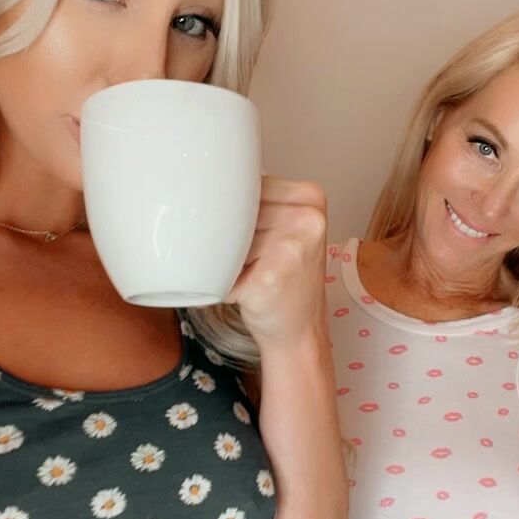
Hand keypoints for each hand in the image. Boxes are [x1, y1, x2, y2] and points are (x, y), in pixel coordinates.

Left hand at [224, 175, 327, 346]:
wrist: (300, 332)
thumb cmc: (287, 282)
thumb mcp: (287, 230)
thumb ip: (259, 205)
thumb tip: (208, 186)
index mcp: (310, 198)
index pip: (249, 186)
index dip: (237, 212)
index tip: (248, 234)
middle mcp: (306, 220)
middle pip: (237, 213)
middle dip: (231, 239)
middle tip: (252, 262)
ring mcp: (290, 248)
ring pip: (227, 241)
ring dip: (224, 261)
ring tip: (249, 276)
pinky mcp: (270, 277)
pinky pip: (221, 271)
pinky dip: (220, 284)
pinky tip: (243, 291)